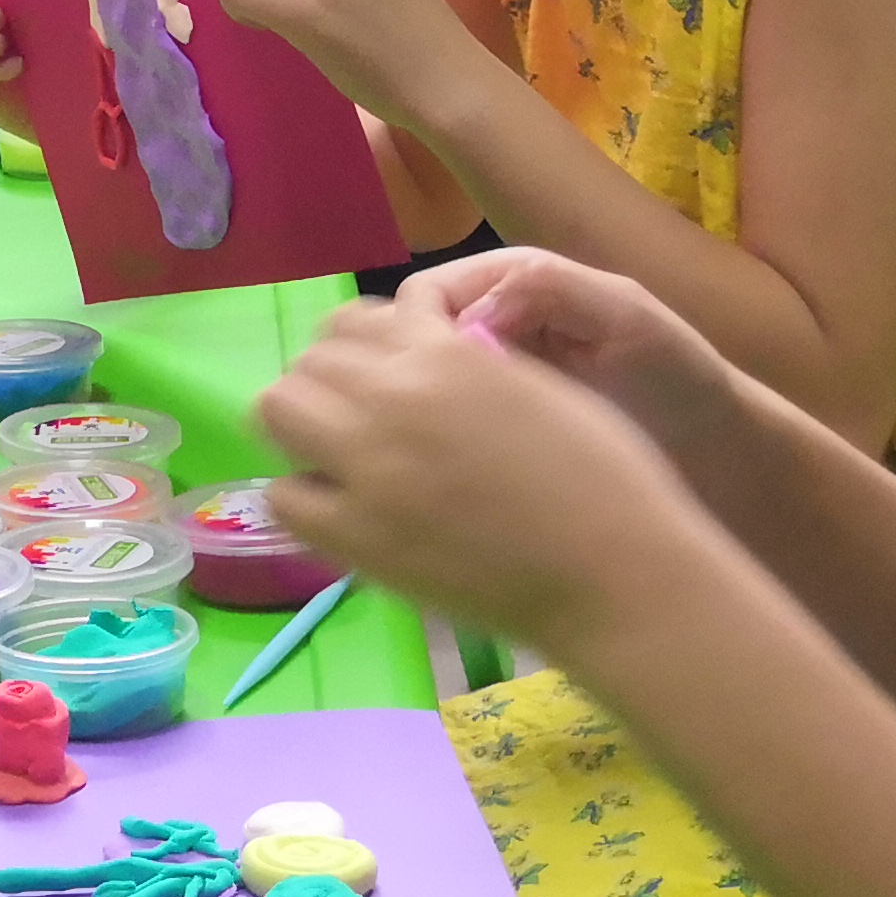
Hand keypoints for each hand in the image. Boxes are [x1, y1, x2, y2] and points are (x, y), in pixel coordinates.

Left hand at [251, 291, 704, 649]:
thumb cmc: (607, 478)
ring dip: (303, 424)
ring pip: (276, 411)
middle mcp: (392, 398)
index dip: (365, 345)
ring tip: (341, 455)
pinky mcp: (356, 538)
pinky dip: (301, 493)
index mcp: (444, 354)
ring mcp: (366, 470)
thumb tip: (428, 351)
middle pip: (311, 362)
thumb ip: (468, 359)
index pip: (355, 320)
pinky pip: (283, 497)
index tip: (383, 372)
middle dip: (330, 381)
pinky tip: (340, 506)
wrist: (618, 576)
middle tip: (361, 417)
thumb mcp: (537, 386)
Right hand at [390, 249, 758, 483]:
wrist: (718, 454)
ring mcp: (490, 380)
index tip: (436, 380)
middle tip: (438, 420)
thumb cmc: (677, 378)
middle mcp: (491, 324)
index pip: (424, 296)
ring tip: (452, 447)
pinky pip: (444, 427)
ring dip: (424, 410)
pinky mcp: (495, 430)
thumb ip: (549, 289)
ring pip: (419, 384)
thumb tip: (468, 312)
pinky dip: (441, 442)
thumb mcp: (624, 316)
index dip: (416, 330)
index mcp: (513, 282)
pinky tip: (462, 468)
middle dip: (411, 370)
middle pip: (408, 337)